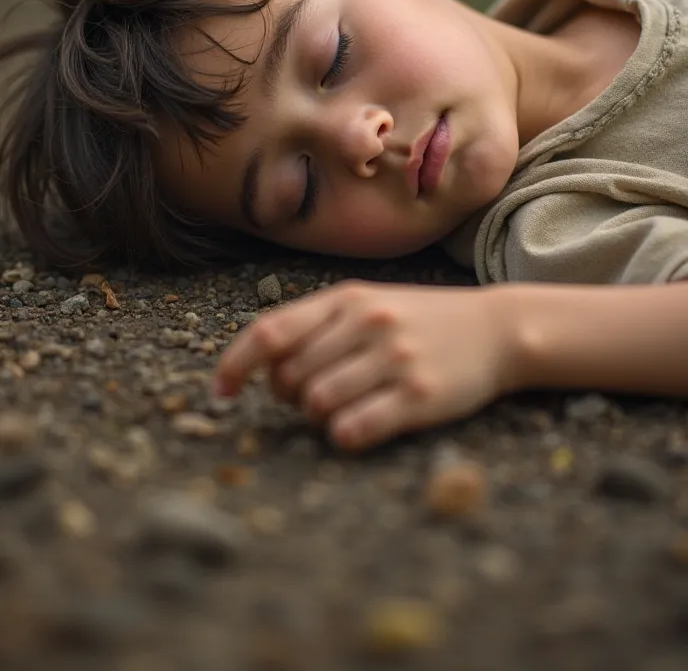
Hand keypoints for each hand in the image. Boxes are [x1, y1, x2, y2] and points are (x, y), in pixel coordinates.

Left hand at [213, 280, 521, 450]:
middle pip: (290, 377)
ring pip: (317, 405)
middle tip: (315, 396)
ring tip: (345, 408)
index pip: (271, 332)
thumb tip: (263, 369)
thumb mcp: (368, 304)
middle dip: (291, 397)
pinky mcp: (418, 396)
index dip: (235, 364)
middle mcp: (367, 323)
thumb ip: (316, 326)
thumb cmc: (421, 320)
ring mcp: (394, 359)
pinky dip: (343, 435)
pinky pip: (353, 429)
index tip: (220, 392)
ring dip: (319, 418)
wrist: (498, 329)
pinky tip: (358, 427)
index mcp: (347, 298)